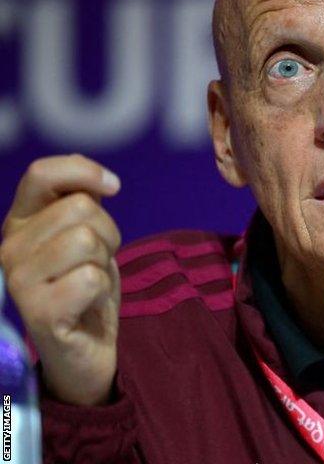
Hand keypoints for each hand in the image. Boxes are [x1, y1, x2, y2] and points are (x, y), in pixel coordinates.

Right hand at [0, 154, 122, 405]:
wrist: (86, 350)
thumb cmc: (85, 289)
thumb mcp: (85, 236)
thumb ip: (81, 202)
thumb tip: (98, 178)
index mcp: (18, 223)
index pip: (41, 173)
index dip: (84, 171)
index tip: (113, 187)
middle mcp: (8, 249)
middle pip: (80, 208)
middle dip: (107, 232)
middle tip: (97, 261)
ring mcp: (19, 282)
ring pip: (87, 240)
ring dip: (105, 261)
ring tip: (92, 282)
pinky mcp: (38, 313)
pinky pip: (91, 278)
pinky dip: (102, 290)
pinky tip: (88, 305)